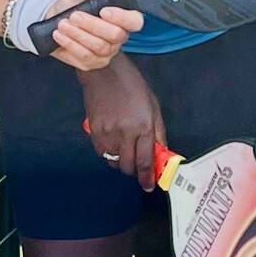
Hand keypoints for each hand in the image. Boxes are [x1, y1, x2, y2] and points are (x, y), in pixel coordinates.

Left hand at [40, 0, 142, 70]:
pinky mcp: (92, 63)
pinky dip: (70, 44)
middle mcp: (118, 37)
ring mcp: (106, 52)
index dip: (122, 17)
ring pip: (99, 46)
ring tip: (63, 23)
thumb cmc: (73, 4)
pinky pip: (85, 56)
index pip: (135, 21)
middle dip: (92, 24)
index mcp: (122, 17)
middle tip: (74, 15)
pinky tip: (60, 35)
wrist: (54, 19)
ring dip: (78, 34)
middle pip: (115, 35)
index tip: (104, 11)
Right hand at [81, 55, 164, 189]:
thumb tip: (161, 152)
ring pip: (114, 162)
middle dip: (134, 170)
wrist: (104, 71)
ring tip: (125, 149)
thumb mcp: (153, 105)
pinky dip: (108, 153)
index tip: (148, 185)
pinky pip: (102, 153)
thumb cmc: (131, 84)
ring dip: (121, 161)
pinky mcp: (94, 132)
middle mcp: (126, 133)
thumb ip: (157, 131)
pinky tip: (113, 141)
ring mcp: (108, 133)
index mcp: (144, 126)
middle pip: (128, 166)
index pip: (146, 161)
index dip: (147, 178)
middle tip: (138, 164)